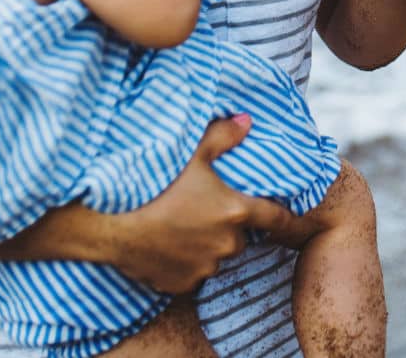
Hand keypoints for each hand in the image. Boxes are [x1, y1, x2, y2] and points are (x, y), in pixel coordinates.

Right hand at [76, 116, 296, 291]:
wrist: (112, 225)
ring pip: (216, 257)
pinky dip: (187, 263)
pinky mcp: (183, 285)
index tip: (293, 216)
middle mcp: (226, 244)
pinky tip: (168, 245)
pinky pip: (193, 275)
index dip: (286, 215)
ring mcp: (204, 268)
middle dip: (230, 226)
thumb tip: (247, 121)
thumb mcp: (192, 153)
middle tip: (206, 209)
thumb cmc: (155, 185)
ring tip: (182, 226)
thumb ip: (224, 136)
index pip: (276, 217)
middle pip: (240, 237)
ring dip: (208, 245)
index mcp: (235, 211)